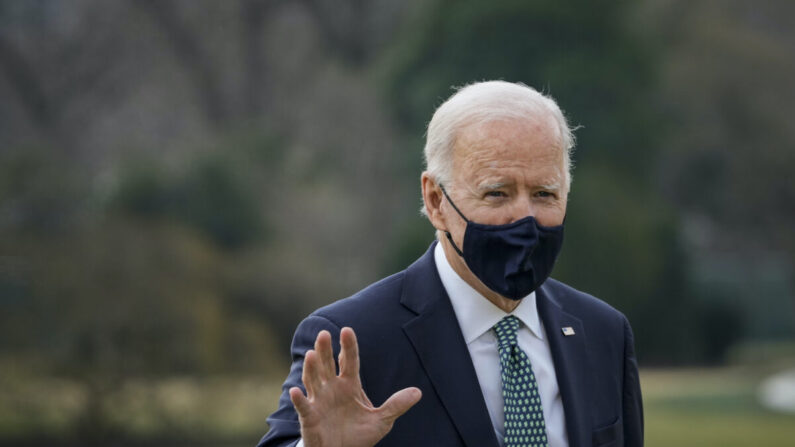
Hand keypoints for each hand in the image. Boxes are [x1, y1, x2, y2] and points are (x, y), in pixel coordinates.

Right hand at [289, 327, 421, 446]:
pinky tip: (294, 391)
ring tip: (311, 354)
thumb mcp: (382, 420)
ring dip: (311, 369)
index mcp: (350, 385)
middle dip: (325, 350)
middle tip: (324, 334)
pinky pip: (303, 407)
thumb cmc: (358, 435)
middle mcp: (332, 388)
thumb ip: (396, 405)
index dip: (348, 346)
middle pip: (327, 365)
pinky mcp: (309, 417)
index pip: (349, 361)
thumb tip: (418, 392)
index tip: (347, 330)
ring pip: (313, 380)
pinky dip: (299, 399)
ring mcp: (319, 401)